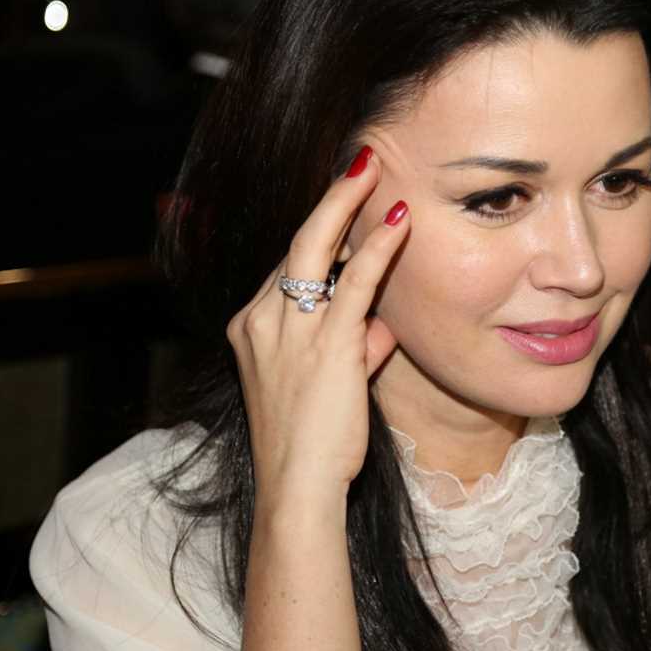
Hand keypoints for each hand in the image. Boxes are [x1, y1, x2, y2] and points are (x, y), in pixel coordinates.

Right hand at [226, 147, 408, 499]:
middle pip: (297, 243)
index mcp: (252, 326)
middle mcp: (261, 319)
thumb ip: (353, 346)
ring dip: (346, 203)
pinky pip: (354, 283)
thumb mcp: (329, 384)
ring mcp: (288, 330)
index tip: (346, 204)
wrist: (296, 488)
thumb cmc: (312, 443)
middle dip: (330, 198)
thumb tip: (381, 325)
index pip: (290, 266)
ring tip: (371, 167)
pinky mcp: (325, 345)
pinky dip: (378, 248)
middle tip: (359, 162)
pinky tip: (398, 219)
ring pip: (316, 249)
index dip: (323, 233)